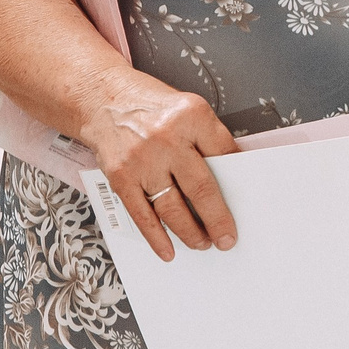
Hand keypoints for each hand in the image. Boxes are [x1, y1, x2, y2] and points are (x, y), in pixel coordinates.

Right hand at [75, 67, 240, 260]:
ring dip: (190, 232)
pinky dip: (156, 237)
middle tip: (228, 239)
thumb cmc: (150, 105)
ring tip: (203, 243)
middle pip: (201, 189)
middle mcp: (168, 138)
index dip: (238, 180)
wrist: (102, 98)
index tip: (246, 204)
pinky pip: (141, 214)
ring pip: (172, 207)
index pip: (225, 154)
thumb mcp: (188, 107)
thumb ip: (208, 137)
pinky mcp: (120, 176)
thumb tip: (231, 174)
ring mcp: (142, 159)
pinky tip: (168, 250)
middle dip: (217, 220)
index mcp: (192, 116)